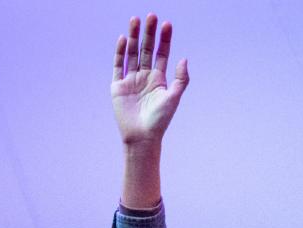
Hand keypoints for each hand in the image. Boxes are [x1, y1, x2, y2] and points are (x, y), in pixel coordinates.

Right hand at [111, 14, 187, 148]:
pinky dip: (120, 52)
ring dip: (134, 37)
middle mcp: (144, 76)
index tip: (167, 24)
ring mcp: (131, 80)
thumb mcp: (173, 98)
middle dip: (149, 33)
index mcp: (158, 79)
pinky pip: (119, 66)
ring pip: (132, 53)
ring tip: (136, 20)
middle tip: (151, 16)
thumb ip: (181, 79)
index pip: (161, 54)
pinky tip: (124, 39)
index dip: (164, 39)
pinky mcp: (118, 86)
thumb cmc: (160, 121)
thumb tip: (184, 59)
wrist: (142, 137)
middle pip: (146, 49)